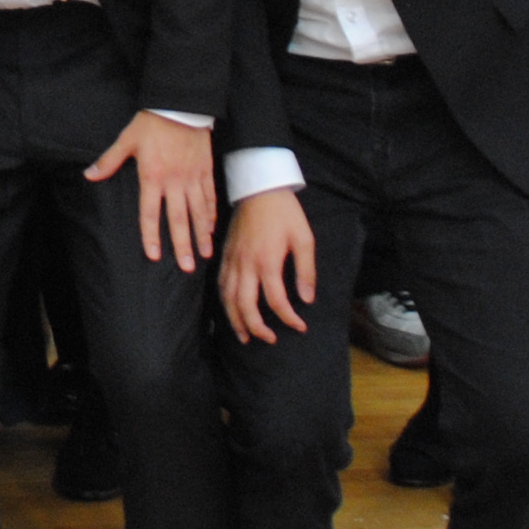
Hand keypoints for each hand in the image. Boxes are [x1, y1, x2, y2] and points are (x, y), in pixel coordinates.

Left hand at [88, 110, 217, 269]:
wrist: (181, 105)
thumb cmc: (151, 123)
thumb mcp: (126, 140)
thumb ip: (108, 161)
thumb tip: (89, 175)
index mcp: (152, 176)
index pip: (149, 213)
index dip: (151, 235)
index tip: (155, 255)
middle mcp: (174, 181)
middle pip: (178, 219)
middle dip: (182, 245)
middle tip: (187, 267)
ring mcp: (192, 177)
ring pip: (198, 212)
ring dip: (201, 234)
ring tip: (204, 254)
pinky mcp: (205, 170)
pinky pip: (209, 197)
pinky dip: (211, 214)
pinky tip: (212, 228)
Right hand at [219, 190, 318, 342]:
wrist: (258, 187)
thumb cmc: (285, 212)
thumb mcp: (304, 238)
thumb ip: (305, 270)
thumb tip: (307, 299)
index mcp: (267, 261)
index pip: (276, 301)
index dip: (289, 318)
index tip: (300, 327)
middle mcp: (246, 264)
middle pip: (245, 306)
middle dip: (257, 328)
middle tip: (269, 340)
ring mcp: (232, 260)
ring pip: (228, 299)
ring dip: (236, 321)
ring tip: (245, 337)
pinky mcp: (225, 256)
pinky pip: (220, 285)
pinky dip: (224, 303)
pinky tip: (231, 312)